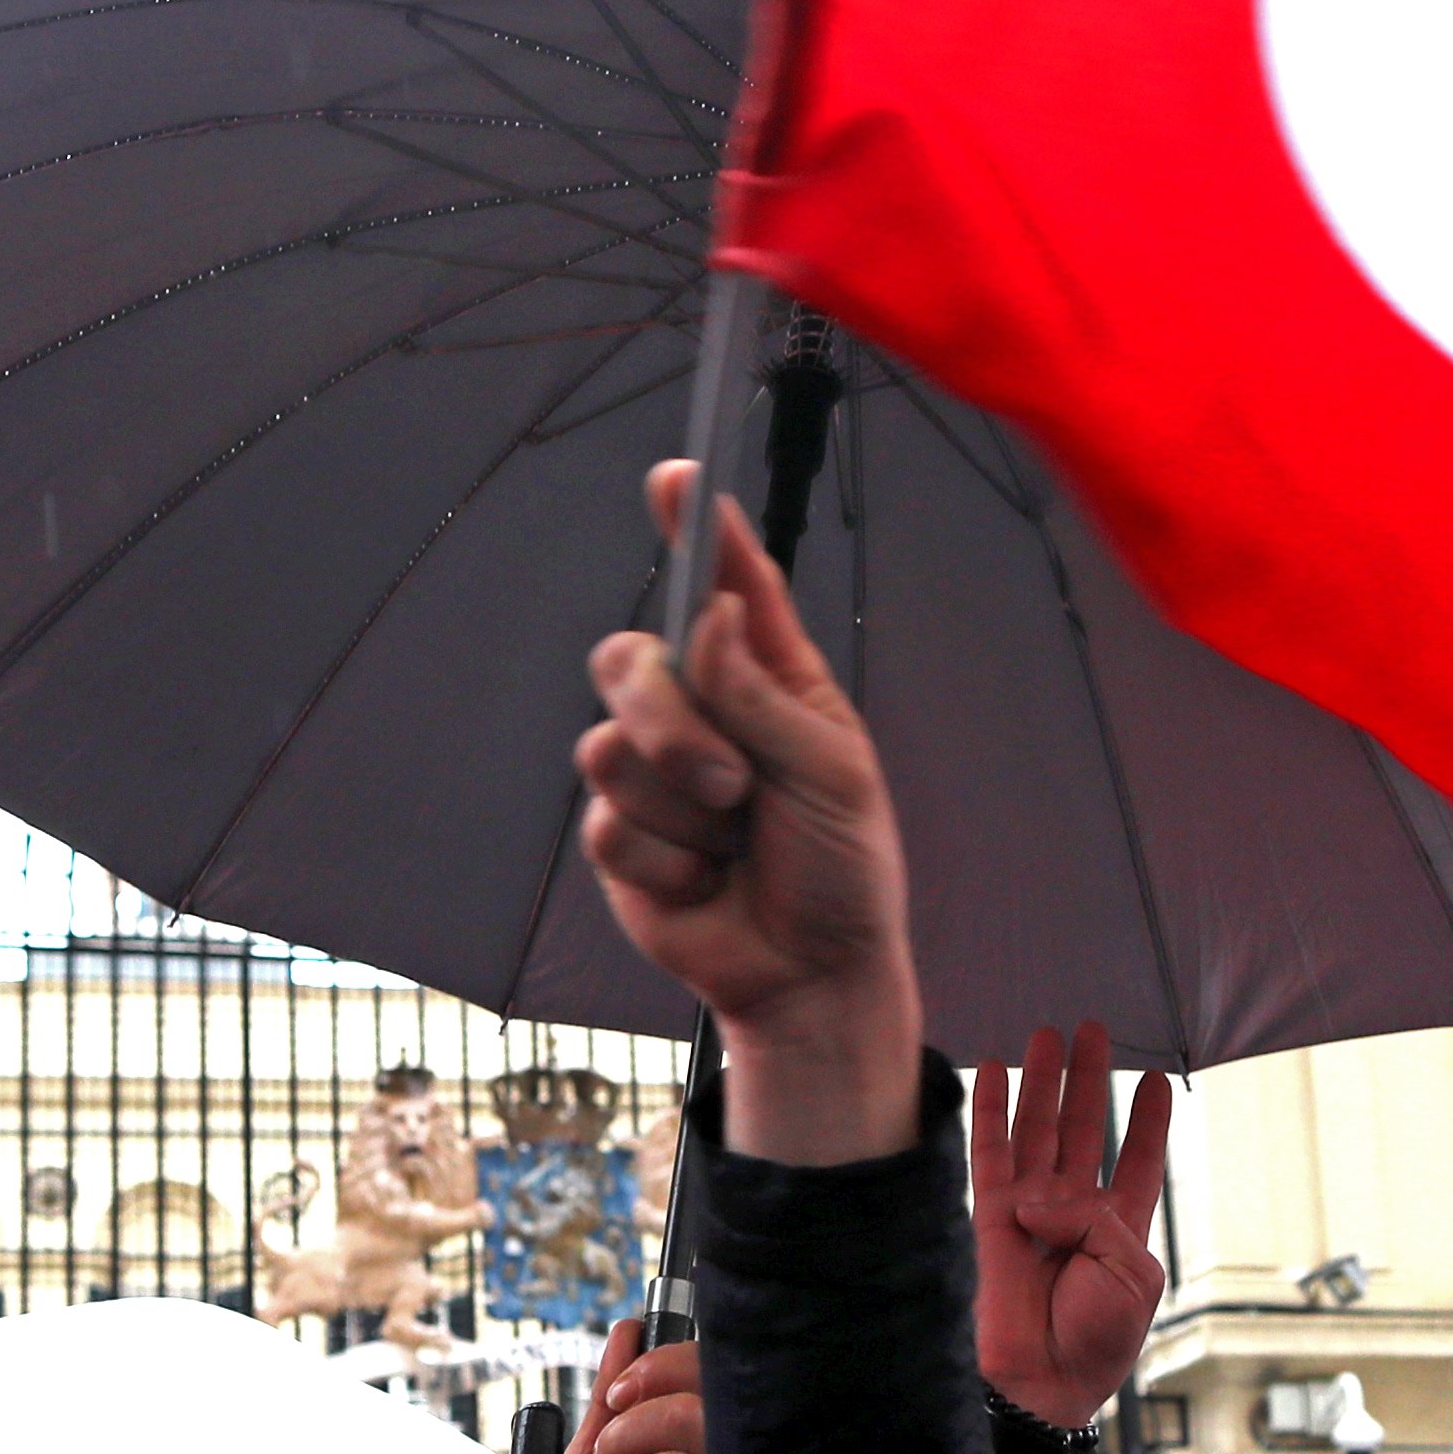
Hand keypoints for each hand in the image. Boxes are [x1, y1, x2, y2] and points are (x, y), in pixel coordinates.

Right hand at [576, 459, 917, 1163]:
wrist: (811, 975)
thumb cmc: (845, 868)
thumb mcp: (833, 772)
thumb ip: (764, 696)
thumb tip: (706, 618)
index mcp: (767, 675)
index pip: (722, 582)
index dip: (695, 526)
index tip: (678, 478)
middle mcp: (701, 709)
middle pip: (630, 657)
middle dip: (669, 717)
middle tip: (731, 781)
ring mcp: (654, 772)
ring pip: (608, 743)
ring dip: (679, 804)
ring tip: (733, 840)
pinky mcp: (621, 837)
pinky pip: (607, 822)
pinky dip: (667, 861)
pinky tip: (704, 883)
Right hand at [970, 1026, 1173, 1432]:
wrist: (1043, 1381)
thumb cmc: (1097, 1339)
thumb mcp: (1133, 1273)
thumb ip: (1097, 1219)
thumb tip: (1039, 1197)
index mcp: (1121, 1227)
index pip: (1138, 1159)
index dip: (1147, 1120)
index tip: (1155, 1078)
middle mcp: (1076, 1212)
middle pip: (1084, 1129)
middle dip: (1088, 1079)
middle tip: (1092, 1029)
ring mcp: (1031, 1212)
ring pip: (1038, 1131)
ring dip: (1042, 1083)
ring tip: (1045, 1034)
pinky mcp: (991, 1218)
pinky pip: (989, 1155)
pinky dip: (990, 1112)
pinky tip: (991, 1073)